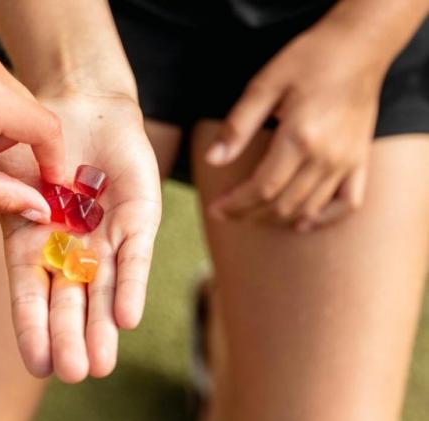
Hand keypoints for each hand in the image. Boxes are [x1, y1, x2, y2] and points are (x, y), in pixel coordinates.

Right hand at [0, 93, 160, 381]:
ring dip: (102, 325)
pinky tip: (126, 318)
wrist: (76, 103)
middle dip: (71, 337)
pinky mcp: (138, 219)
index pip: (31, 296)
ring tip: (100, 364)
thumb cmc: (26, 140)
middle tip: (75, 373)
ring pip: (104, 288)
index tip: (37, 366)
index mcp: (33, 246)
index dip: (33, 328)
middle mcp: (71, 249)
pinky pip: (134, 255)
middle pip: (70, 300)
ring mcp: (105, 236)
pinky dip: (130, 284)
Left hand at [206, 23, 385, 230]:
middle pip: (282, 205)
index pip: (262, 189)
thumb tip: (213, 160)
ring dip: (277, 218)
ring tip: (252, 214)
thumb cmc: (309, 60)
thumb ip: (238, 126)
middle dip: (249, 214)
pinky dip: (323, 218)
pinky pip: (347, 204)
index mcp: (299, 137)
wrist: (359, 46)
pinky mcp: (361, 160)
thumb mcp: (264, 84)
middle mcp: (326, 156)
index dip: (235, 205)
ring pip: (308, 209)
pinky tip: (302, 221)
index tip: (215, 210)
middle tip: (226, 212)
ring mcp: (347, 162)